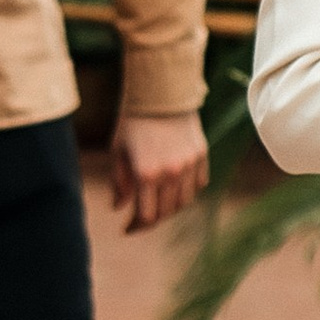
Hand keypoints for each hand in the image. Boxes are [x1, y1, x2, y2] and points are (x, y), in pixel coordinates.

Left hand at [112, 110, 208, 232]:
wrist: (160, 90)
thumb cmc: (133, 120)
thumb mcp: (118, 151)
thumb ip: (119, 182)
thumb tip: (119, 207)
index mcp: (146, 174)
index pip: (146, 216)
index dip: (136, 227)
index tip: (127, 229)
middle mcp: (171, 173)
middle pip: (166, 212)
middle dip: (151, 219)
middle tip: (140, 218)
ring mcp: (189, 164)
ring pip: (184, 201)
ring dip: (170, 208)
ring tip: (158, 205)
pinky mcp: (201, 155)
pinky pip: (199, 184)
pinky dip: (188, 191)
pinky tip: (175, 189)